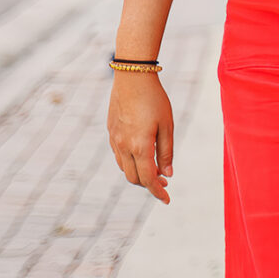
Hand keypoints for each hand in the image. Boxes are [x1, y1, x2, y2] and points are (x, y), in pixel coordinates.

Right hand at [107, 71, 174, 204]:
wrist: (132, 77)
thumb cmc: (154, 100)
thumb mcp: (167, 125)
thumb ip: (167, 152)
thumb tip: (168, 174)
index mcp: (140, 147)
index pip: (148, 179)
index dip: (158, 192)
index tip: (167, 200)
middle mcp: (124, 147)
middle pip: (134, 178)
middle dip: (149, 185)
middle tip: (164, 182)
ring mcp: (115, 140)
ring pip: (124, 168)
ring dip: (138, 174)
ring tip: (155, 169)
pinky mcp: (111, 132)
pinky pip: (118, 156)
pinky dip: (130, 162)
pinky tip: (141, 155)